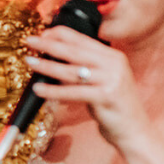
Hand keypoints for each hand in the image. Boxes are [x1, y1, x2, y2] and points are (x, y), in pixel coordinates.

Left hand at [23, 26, 147, 143]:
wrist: (135, 130)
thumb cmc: (113, 106)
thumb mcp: (102, 80)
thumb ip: (86, 67)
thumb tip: (55, 57)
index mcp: (113, 56)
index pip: (82, 38)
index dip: (59, 34)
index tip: (41, 33)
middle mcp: (114, 63)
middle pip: (75, 50)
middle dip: (49, 44)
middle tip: (29, 40)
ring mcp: (112, 79)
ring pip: (72, 70)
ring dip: (47, 65)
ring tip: (29, 61)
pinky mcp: (107, 96)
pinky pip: (74, 92)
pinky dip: (54, 90)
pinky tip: (39, 88)